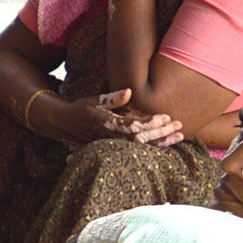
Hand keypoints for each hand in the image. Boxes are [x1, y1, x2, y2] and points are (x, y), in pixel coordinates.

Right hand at [40, 88, 184, 148]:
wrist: (64, 124)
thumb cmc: (81, 109)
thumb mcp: (93, 100)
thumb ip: (112, 98)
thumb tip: (130, 91)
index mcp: (106, 124)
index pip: (132, 127)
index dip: (150, 123)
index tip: (166, 117)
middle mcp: (110, 137)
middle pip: (141, 139)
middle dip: (161, 133)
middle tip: (179, 125)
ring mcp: (112, 145)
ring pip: (141, 147)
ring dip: (161, 142)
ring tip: (179, 136)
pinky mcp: (115, 148)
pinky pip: (137, 150)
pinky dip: (154, 147)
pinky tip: (167, 143)